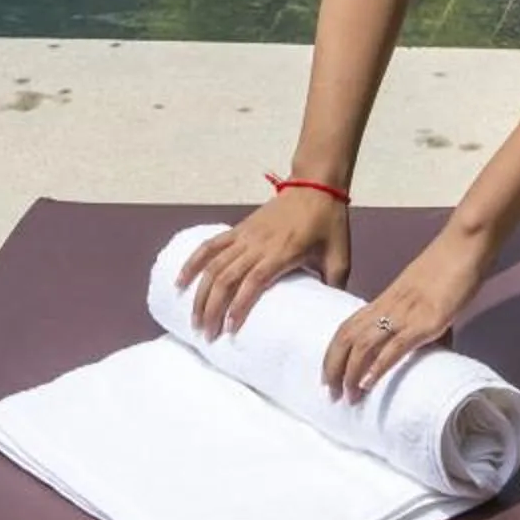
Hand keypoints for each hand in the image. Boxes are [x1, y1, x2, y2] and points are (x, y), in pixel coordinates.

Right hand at [178, 189, 350, 342]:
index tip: (230, 330)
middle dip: (212, 308)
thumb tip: (328, 317)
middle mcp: (257, 245)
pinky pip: (209, 246)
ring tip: (193, 319)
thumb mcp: (339, 257)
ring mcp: (244, 236)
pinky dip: (192, 263)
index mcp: (282, 252)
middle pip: (225, 277)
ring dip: (200, 293)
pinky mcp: (238, 229)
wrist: (315, 185)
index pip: (253, 282)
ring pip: (213, 264)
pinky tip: (180, 282)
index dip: (238, 306)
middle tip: (207, 335)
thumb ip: (333, 287)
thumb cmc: (328, 222)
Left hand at [322, 231, 486, 402]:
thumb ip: (419, 318)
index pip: (346, 327)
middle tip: (330, 393)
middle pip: (346, 337)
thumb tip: (430, 343)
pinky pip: (394, 347)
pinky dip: (378, 367)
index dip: (332, 352)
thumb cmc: (447, 267)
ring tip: (347, 397)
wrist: (464, 245)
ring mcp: (404, 314)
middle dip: (333, 367)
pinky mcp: (424, 322)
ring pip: (363, 344)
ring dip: (351, 373)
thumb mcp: (423, 294)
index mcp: (384, 299)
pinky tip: (367, 384)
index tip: (326, 375)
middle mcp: (387, 307)